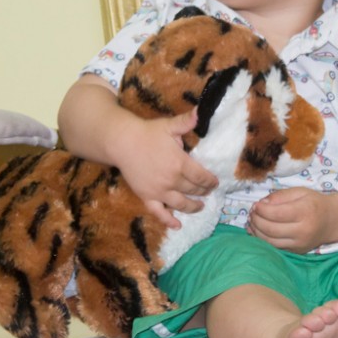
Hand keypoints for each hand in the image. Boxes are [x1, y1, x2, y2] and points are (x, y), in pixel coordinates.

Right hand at [111, 109, 218, 229]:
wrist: (122, 143)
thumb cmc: (147, 133)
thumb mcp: (169, 126)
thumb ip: (187, 121)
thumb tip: (201, 111)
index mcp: (180, 163)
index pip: (201, 177)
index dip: (210, 181)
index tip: (215, 182)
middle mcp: (171, 180)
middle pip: (193, 190)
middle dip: (203, 191)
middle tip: (208, 191)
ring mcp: (158, 191)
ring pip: (180, 203)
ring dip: (193, 207)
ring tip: (200, 206)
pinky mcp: (146, 196)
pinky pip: (158, 212)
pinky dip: (168, 221)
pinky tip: (177, 226)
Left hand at [246, 188, 337, 252]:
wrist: (333, 221)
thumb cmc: (315, 203)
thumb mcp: (300, 192)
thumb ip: (280, 196)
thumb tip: (261, 204)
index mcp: (305, 211)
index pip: (277, 213)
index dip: (261, 210)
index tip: (255, 205)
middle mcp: (303, 230)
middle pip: (271, 229)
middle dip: (256, 220)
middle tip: (252, 213)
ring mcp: (300, 243)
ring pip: (270, 241)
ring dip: (256, 232)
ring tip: (252, 221)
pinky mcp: (297, 251)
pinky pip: (275, 248)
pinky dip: (263, 240)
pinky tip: (257, 231)